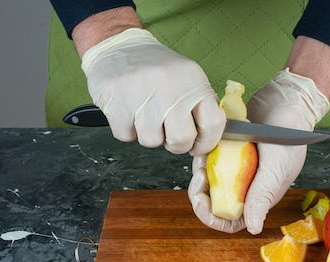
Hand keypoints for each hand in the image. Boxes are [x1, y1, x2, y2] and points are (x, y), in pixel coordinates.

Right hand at [81, 28, 225, 154]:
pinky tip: (129, 110)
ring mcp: (142, 95)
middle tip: (168, 134)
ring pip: (152, 141)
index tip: (197, 146)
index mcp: (194, 81)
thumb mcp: (187, 78)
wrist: (118, 47)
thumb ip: (201, 105)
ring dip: (148, 135)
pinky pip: (127, 136)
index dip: (206, 143)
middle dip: (175, 145)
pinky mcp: (116, 103)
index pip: (213, 123)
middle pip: (182, 139)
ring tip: (145, 114)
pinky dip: (127, 129)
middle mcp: (171, 87)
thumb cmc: (156, 69)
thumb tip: (210, 138)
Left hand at [188, 69, 328, 233]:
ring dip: (200, 173)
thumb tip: (253, 228)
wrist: (286, 104)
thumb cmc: (289, 139)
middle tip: (198, 177)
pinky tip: (205, 147)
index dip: (212, 218)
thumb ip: (261, 197)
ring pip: (208, 181)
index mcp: (257, 198)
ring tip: (202, 158)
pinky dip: (202, 155)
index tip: (201, 203)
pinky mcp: (227, 152)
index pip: (230, 221)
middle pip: (213, 203)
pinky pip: (208, 160)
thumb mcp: (275, 170)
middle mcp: (244, 187)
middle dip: (200, 194)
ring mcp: (234, 169)